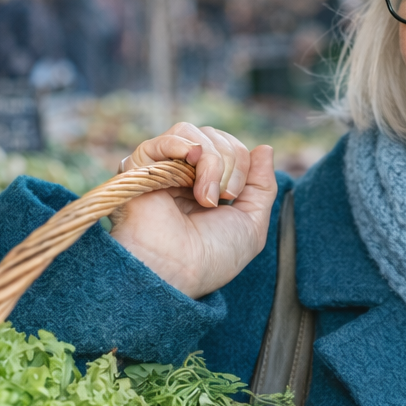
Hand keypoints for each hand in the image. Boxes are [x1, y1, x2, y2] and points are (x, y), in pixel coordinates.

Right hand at [109, 123, 276, 298]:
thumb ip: (262, 186)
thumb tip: (265, 148)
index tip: (232, 198)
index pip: (232, 149)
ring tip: (205, 196)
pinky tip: (191, 165)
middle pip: (217, 138)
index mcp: (206, 187)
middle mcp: (182, 175)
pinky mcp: (140, 167)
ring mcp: (162, 169)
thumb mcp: (251, 224)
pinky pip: (168, 137)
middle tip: (220, 199)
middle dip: (232, 163)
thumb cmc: (211, 257)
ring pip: (196, 134)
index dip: (243, 165)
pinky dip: (186, 146)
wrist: (177, 271)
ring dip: (213, 161)